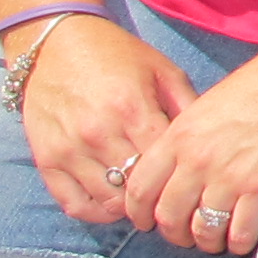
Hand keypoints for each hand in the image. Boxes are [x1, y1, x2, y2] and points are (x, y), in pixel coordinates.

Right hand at [20, 17, 195, 228]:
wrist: (55, 45)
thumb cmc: (117, 56)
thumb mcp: (162, 71)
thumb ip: (187, 107)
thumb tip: (211, 144)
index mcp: (133, 110)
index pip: (166, 166)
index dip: (184, 180)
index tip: (196, 185)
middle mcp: (99, 134)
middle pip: (139, 189)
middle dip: (161, 198)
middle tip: (174, 198)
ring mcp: (69, 151)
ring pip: (109, 202)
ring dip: (131, 208)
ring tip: (147, 201)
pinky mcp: (45, 161)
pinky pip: (74, 204)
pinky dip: (97, 212)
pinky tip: (114, 203)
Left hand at [117, 55, 257, 257]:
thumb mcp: (206, 106)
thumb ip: (185, 139)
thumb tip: (175, 172)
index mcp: (179, 136)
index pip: (140, 189)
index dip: (139, 213)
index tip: (147, 221)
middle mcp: (197, 160)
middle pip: (169, 217)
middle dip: (175, 234)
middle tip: (185, 235)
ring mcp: (229, 177)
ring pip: (203, 231)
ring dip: (207, 242)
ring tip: (215, 240)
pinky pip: (240, 233)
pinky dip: (239, 243)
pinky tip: (242, 239)